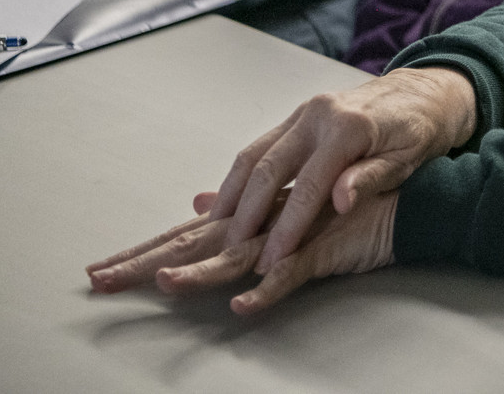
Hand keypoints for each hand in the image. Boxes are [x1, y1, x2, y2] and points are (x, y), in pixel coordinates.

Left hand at [88, 186, 395, 314]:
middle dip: (144, 260)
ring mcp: (291, 235)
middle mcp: (262, 222)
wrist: (403, 197)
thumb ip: (243, 209)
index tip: (102, 267)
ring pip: (237, 256)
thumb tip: (201, 200)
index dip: (143, 249)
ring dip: (200, 271)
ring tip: (164, 283)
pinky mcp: (323, 249)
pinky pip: (293, 273)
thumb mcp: (289, 207)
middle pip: (194, 243)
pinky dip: (268, 290)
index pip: (185, 233)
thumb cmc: (348, 204)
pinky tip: (244, 305)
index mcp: (250, 215)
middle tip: (100, 278)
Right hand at [204, 67, 476, 274]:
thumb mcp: (408, 158)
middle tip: (228, 253)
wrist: (422, 92)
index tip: (270, 261)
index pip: (308, 187)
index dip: (286, 228)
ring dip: (232, 194)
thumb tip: (340, 201)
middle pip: (268, 169)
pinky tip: (231, 202)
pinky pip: (260, 147)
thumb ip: (371, 178)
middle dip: (245, 215)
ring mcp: (305, 113)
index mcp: (349, 129)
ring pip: (254, 156)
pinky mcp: (299, 116)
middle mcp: (319, 116)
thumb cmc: (420, 130)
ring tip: (215, 231)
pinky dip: (241, 177)